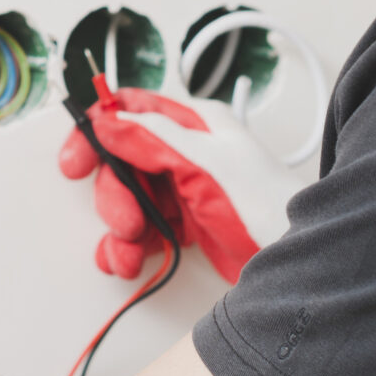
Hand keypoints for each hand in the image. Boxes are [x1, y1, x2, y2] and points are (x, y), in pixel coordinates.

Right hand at [58, 86, 302, 282]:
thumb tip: (112, 119)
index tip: (75, 162)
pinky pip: (145, 229)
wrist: (299, 255)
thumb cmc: (268, 202)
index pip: (131, 113)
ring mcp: (184, 188)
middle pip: (123, 166)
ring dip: (120, 230)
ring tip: (127, 256)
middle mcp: (185, 152)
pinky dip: (129, 247)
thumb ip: (155, 139)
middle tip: (126, 223)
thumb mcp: (208, 163)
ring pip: (131, 201)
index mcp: (194, 124)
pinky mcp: (187, 223)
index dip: (97, 134)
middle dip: (116, 198)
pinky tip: (126, 261)